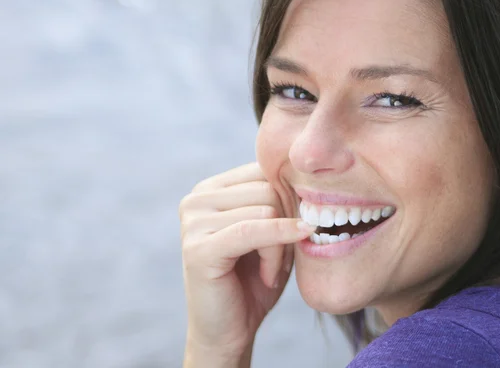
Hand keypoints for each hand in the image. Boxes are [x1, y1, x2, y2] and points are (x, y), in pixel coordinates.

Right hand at [179, 162, 313, 365]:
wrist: (229, 331)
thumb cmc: (253, 278)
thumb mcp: (270, 230)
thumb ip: (280, 200)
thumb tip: (306, 175)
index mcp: (211, 188)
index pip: (266, 169)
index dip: (289, 202)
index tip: (292, 234)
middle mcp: (196, 198)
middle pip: (268, 187)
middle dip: (286, 224)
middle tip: (281, 260)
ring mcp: (193, 221)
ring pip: (266, 209)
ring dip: (280, 246)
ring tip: (270, 271)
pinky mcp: (198, 248)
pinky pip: (253, 231)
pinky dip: (277, 244)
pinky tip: (276, 271)